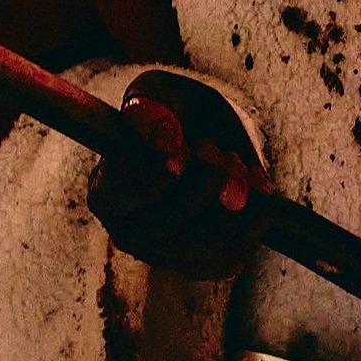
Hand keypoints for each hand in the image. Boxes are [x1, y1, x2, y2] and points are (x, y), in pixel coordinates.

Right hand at [86, 69, 269, 278]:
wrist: (211, 137)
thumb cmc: (176, 114)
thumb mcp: (159, 95)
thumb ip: (152, 107)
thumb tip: (165, 137)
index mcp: (106, 193)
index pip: (121, 196)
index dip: (153, 177)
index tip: (180, 151)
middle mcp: (130, 233)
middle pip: (165, 227)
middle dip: (200, 185)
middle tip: (213, 148)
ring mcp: (169, 256)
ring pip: (200, 247)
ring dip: (227, 201)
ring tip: (234, 161)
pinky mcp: (208, 264)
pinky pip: (234, 253)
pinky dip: (253, 218)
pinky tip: (254, 184)